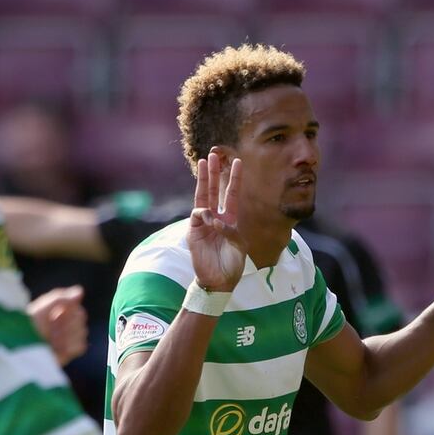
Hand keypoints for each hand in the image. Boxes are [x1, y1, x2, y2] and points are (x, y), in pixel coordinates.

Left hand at [28, 285, 87, 365]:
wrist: (22, 349)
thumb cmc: (29, 326)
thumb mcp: (43, 308)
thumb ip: (62, 298)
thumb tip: (80, 291)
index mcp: (59, 309)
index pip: (76, 306)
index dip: (68, 311)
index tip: (53, 314)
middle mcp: (64, 322)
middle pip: (81, 318)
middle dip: (67, 323)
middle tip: (51, 328)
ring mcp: (67, 337)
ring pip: (82, 332)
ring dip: (68, 336)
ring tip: (52, 340)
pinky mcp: (69, 352)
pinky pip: (81, 347)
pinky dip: (71, 347)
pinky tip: (59, 348)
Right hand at [188, 152, 246, 291]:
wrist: (219, 280)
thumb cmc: (232, 264)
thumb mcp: (239, 246)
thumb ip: (230, 230)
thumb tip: (214, 218)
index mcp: (230, 219)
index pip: (232, 194)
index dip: (234, 178)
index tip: (238, 162)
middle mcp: (216, 217)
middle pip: (213, 190)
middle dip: (214, 173)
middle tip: (214, 154)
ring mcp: (203, 223)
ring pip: (202, 197)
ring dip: (203, 179)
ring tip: (204, 162)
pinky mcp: (194, 231)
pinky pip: (197, 215)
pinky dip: (204, 213)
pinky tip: (210, 219)